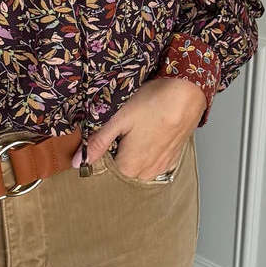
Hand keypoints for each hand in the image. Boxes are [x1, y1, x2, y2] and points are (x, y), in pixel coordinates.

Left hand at [70, 77, 206, 179]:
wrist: (187, 93)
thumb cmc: (154, 103)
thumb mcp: (119, 119)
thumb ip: (98, 143)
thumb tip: (78, 163)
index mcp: (130, 167)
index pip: (105, 170)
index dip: (101, 153)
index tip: (104, 136)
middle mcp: (147, 172)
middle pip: (122, 169)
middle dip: (116, 153)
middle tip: (120, 130)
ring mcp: (161, 166)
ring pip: (138, 167)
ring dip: (132, 153)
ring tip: (135, 130)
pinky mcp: (172, 158)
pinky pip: (152, 162)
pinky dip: (147, 152)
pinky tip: (148, 134)